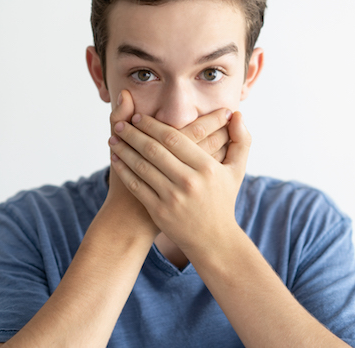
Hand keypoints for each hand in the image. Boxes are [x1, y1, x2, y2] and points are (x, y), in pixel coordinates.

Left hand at [105, 90, 232, 235]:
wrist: (214, 240)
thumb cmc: (223, 200)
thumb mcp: (237, 171)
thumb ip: (241, 140)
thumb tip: (238, 114)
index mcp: (207, 167)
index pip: (173, 138)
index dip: (152, 125)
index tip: (138, 116)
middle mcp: (189, 181)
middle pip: (154, 149)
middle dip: (133, 134)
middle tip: (120, 123)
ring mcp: (172, 198)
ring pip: (142, 166)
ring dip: (124, 150)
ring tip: (113, 138)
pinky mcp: (159, 212)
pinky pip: (136, 186)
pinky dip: (123, 171)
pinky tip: (116, 160)